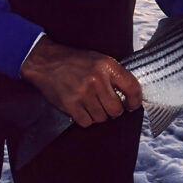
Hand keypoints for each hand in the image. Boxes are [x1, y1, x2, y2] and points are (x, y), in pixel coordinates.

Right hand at [20, 35, 142, 127]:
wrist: (47, 62)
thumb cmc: (76, 61)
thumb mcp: (100, 60)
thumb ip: (115, 75)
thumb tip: (131, 94)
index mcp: (107, 66)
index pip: (132, 87)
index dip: (136, 100)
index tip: (132, 105)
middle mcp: (97, 80)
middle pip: (116, 109)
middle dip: (115, 110)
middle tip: (108, 105)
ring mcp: (83, 93)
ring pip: (102, 118)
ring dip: (99, 115)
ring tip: (92, 103)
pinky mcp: (70, 105)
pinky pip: (87, 122)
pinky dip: (86, 118)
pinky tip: (82, 108)